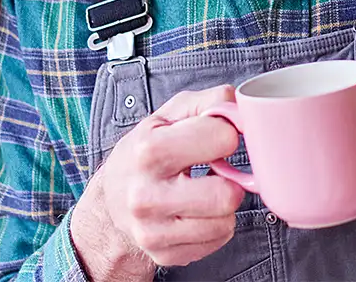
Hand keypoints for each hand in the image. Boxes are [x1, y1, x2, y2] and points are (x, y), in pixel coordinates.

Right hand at [70, 85, 244, 280]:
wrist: (112, 199)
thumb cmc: (146, 151)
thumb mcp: (169, 115)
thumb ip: (209, 101)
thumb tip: (243, 110)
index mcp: (149, 150)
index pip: (222, 138)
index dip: (226, 134)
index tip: (215, 137)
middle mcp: (146, 195)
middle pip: (226, 195)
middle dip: (230, 179)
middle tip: (216, 171)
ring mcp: (153, 230)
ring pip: (225, 222)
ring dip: (224, 204)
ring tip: (204, 191)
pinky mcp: (164, 254)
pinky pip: (218, 241)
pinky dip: (216, 225)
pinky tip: (197, 211)